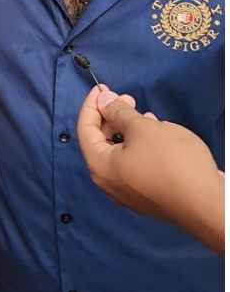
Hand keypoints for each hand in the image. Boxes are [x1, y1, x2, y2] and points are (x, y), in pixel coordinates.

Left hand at [76, 84, 217, 227]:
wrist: (206, 203)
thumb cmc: (172, 162)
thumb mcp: (144, 129)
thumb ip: (119, 113)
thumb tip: (102, 100)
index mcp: (99, 166)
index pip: (85, 129)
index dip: (92, 105)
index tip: (102, 88)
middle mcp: (107, 182)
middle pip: (101, 142)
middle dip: (112, 117)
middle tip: (129, 99)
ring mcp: (128, 193)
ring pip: (121, 154)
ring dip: (129, 131)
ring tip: (146, 116)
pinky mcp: (148, 196)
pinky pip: (136, 166)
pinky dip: (141, 147)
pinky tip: (158, 138)